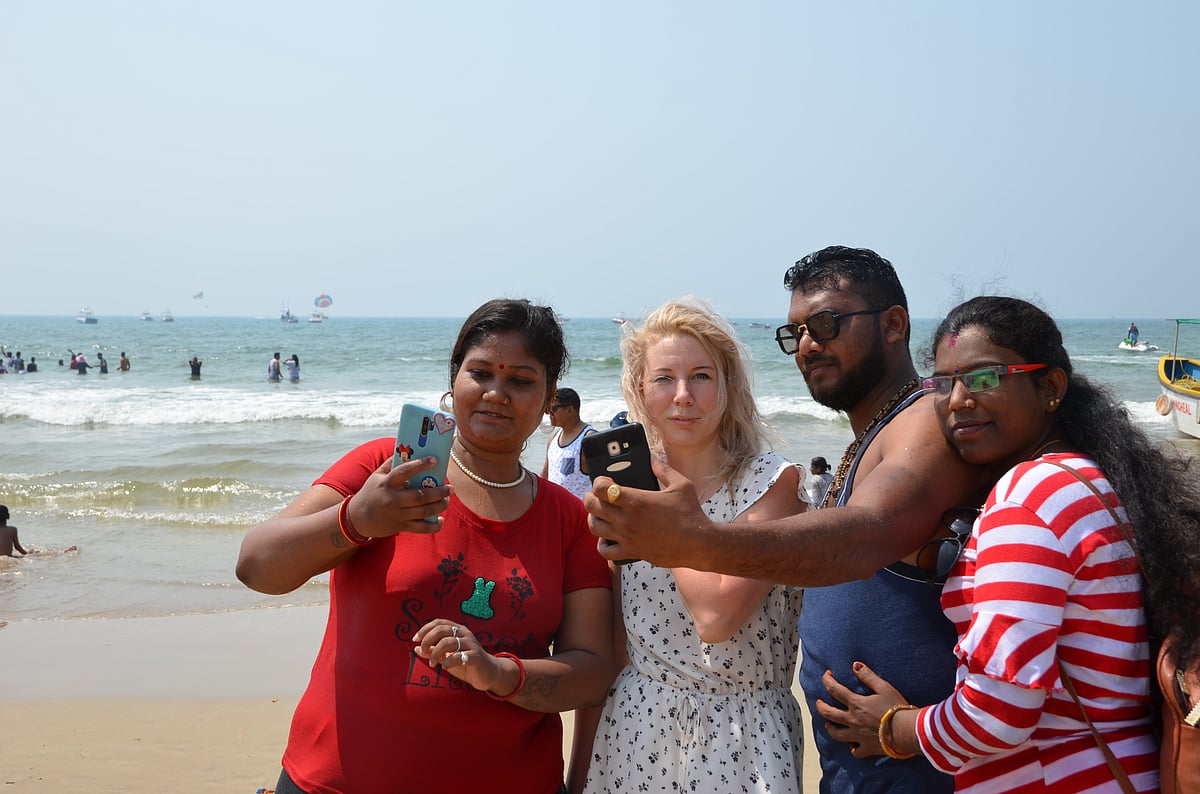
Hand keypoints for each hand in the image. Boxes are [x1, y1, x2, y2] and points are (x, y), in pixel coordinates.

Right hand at [348, 456, 452, 537]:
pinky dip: (434, 526)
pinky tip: (440, 519)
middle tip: (450, 488)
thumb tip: (406, 450)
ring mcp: (397, 514)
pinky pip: (421, 528)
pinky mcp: (401, 526)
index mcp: (387, 483)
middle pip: (420, 496)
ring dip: (439, 506)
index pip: (404, 471)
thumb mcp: (376, 476)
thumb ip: (390, 464)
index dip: (420, 465)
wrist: (357, 518)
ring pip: (424, 512)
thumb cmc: (371, 492)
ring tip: (447, 500)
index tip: (435, 460)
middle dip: (439, 492)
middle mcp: (393, 499)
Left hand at [411, 619, 514, 694]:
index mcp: (458, 630)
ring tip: (433, 664)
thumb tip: (416, 648)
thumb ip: (432, 652)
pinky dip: (447, 661)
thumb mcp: (446, 657)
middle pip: (441, 630)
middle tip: (423, 651)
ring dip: (435, 653)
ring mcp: (471, 644)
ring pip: (447, 642)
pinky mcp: (475, 656)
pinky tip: (445, 666)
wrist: (488, 673)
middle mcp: (464, 633)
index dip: (425, 629)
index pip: (439, 622)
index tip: (415, 639)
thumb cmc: (465, 663)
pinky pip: (458, 656)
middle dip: (428, 640)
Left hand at [582, 456, 710, 567]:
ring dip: (593, 518)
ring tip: (599, 514)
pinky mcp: (632, 552)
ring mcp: (627, 537)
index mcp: (637, 500)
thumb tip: (653, 458)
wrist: (698, 543)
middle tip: (595, 495)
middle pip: (592, 507)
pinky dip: (602, 544)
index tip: (603, 480)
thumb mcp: (681, 485)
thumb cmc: (691, 513)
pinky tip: (608, 538)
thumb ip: (664, 469)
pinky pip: (605, 551)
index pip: (601, 488)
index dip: (598, 482)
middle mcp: (628, 519)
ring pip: (595, 527)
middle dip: (590, 497)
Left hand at [814, 662, 908, 758]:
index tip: (826, 675)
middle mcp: (853, 720)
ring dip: (830, 728)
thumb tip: (855, 665)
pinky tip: (852, 746)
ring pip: (837, 734)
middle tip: (818, 702)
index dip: (827, 680)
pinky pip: (856, 751)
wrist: (906, 731)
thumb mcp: (884, 687)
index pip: (834, 689)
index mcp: (856, 704)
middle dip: (820, 706)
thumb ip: (868, 676)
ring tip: (828, 724)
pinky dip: (852, 749)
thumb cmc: (896, 708)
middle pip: (828, 713)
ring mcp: (858, 735)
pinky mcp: (867, 748)